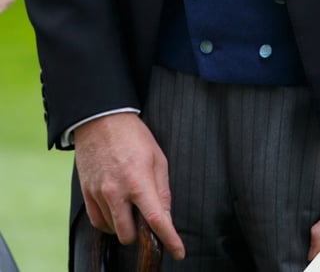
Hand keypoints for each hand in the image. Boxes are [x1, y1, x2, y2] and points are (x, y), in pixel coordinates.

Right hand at [75, 113, 184, 260]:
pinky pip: (98, 222)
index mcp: (139, 181)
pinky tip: (117, 210)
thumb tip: (165, 216)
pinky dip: (109, 223)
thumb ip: (162, 190)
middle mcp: (117, 192)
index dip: (169, 239)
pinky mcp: (86, 194)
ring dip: (125, 226)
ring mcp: (99, 194)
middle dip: (141, 233)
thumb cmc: (134, 136)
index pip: (156, 220)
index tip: (179, 252)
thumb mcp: (158, 158)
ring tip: (131, 206)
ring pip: (113, 230)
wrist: (101, 120)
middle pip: (129, 234)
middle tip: (147, 219)